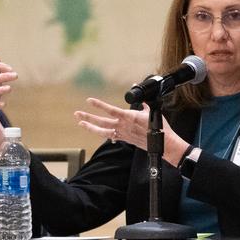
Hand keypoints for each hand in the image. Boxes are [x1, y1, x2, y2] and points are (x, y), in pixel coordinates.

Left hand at [74, 98, 188, 163]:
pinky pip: (111, 136)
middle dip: (88, 118)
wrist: (162, 143)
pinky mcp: (124, 139)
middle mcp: (123, 126)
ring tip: (81, 123)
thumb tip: (139, 96)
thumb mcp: (150, 111)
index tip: (89, 101)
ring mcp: (122, 134)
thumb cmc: (158, 127)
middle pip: (101, 122)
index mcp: (128, 117)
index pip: (110, 110)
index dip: (99, 105)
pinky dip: (104, 133)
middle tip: (77, 114)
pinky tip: (97, 131)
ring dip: (91, 127)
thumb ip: (142, 104)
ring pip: (102, 131)